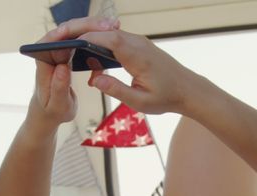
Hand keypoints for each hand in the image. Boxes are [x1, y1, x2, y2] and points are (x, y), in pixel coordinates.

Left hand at [27, 17, 120, 133]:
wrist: (51, 110)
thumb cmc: (52, 110)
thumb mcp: (57, 104)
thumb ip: (58, 87)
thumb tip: (62, 67)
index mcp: (43, 61)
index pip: (52, 39)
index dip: (70, 31)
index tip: (88, 31)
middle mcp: (50, 51)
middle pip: (68, 30)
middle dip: (88, 25)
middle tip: (110, 26)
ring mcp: (60, 50)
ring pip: (77, 32)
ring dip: (96, 28)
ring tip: (114, 26)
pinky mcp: (70, 52)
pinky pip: (83, 39)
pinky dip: (97, 36)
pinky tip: (112, 35)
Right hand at [79, 30, 198, 114]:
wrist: (187, 90)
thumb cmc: (166, 97)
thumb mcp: (140, 102)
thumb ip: (117, 90)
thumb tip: (95, 80)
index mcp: (139, 56)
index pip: (110, 38)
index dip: (90, 39)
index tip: (72, 45)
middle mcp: (139, 44)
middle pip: (107, 33)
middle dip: (87, 39)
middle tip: (69, 51)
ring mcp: (140, 42)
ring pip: (111, 36)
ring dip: (95, 44)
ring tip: (83, 62)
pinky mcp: (140, 45)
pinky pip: (118, 41)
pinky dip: (105, 47)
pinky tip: (98, 64)